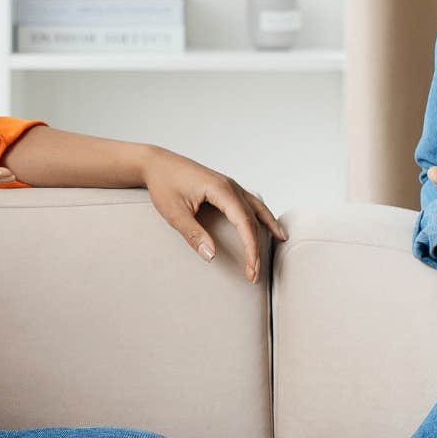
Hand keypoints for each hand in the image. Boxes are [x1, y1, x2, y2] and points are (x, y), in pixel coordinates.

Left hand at [141, 149, 286, 282]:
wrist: (156, 163)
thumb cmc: (163, 184)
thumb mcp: (174, 213)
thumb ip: (193, 234)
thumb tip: (212, 256)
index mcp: (220, 190)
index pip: (244, 223)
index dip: (251, 249)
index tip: (252, 269)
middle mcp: (230, 185)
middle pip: (252, 219)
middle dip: (256, 247)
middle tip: (255, 274)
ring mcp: (229, 185)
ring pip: (256, 207)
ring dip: (267, 226)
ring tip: (280, 240)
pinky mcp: (224, 187)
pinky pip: (249, 202)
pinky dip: (261, 213)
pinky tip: (265, 221)